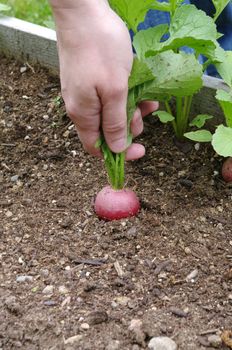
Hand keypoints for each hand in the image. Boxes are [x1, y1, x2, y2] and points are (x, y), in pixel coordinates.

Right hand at [51, 0, 157, 159]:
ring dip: (130, 109)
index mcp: (83, 114)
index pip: (98, 148)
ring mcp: (84, 92)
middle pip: (106, 130)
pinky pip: (109, 96)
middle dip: (129, 127)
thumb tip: (116, 150)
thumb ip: (115, 122)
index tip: (140, 150)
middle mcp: (81, 107)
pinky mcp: (90, 79)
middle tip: (144, 113)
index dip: (118, 154)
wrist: (83, 11)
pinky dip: (125, 95)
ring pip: (110, 112)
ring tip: (147, 99)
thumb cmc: (100, 49)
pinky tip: (139, 88)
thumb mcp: (114, 90)